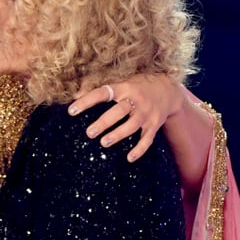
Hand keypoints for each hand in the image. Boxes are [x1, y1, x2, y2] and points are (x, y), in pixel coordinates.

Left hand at [69, 74, 183, 160]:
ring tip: (104, 143)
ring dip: (118, 135)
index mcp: (125, 87)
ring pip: (132, 126)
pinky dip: (139, 150)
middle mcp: (136, 100)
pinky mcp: (154, 125)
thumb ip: (98, 88)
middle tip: (90, 133)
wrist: (168, 90)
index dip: (87, 101)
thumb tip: (75, 94)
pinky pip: (147, 139)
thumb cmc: (137, 86)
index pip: (103, 93)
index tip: (71, 111)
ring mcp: (146, 114)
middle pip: (119, 111)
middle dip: (104, 122)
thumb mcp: (122, 81)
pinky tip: (129, 158)